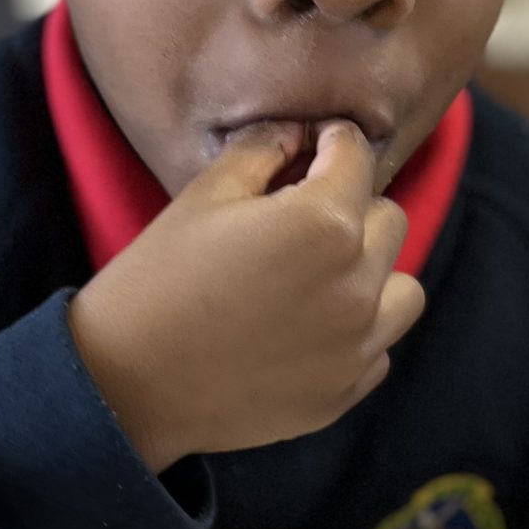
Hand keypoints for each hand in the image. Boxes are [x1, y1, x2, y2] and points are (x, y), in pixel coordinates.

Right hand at [68, 119, 425, 470]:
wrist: (126, 385)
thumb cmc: (157, 281)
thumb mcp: (202, 196)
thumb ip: (263, 151)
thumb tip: (299, 136)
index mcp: (324, 222)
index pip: (355, 154)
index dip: (332, 142)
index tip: (313, 147)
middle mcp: (356, 283)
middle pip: (389, 219)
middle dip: (352, 208)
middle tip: (301, 220)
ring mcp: (356, 344)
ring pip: (403, 289)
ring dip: (372, 274)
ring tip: (321, 279)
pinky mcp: (344, 392)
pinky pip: (379, 348)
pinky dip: (356, 334)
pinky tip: (306, 331)